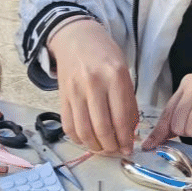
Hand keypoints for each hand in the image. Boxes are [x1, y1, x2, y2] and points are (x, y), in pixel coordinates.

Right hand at [48, 19, 137, 154]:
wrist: (77, 39)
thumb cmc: (104, 56)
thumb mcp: (124, 72)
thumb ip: (128, 101)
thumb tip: (130, 132)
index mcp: (114, 76)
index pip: (122, 117)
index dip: (126, 138)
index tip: (129, 148)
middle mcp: (93, 83)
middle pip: (102, 127)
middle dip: (112, 146)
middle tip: (117, 151)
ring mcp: (75, 91)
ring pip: (84, 131)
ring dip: (95, 147)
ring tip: (103, 149)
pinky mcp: (62, 97)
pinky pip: (68, 126)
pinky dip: (78, 139)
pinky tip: (87, 140)